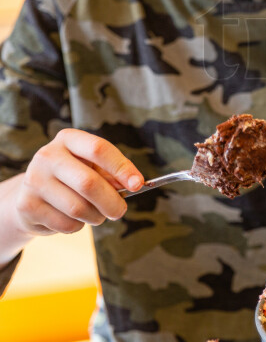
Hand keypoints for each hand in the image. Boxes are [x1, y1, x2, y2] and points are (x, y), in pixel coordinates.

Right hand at [12, 129, 143, 236]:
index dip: (122, 168)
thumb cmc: (72, 178)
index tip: (138, 185)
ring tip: (95, 214)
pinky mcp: (27, 205)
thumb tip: (135, 184)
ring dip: (95, 216)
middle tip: (120, 211)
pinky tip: (73, 218)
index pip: (99, 149)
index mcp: (68, 139)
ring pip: (78, 208)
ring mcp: (34, 180)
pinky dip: (78, 226)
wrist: (30, 194)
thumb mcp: (93, 167)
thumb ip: (114, 173)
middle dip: (111, 202)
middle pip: (88, 182)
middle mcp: (47, 156)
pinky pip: (65, 223)